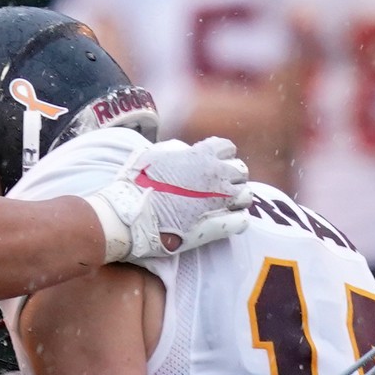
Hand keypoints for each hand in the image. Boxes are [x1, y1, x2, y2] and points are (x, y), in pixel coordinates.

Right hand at [84, 137, 254, 261]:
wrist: (128, 215)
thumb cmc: (135, 184)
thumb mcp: (153, 154)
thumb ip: (175, 151)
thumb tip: (183, 152)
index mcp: (201, 155)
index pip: (228, 148)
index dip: (221, 157)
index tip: (211, 166)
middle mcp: (215, 175)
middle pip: (241, 171)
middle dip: (232, 178)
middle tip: (218, 188)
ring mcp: (218, 201)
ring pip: (246, 195)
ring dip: (237, 199)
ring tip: (224, 206)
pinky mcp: (215, 227)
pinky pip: (241, 222)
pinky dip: (236, 221)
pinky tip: (226, 222)